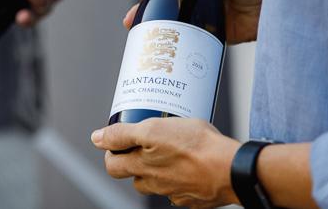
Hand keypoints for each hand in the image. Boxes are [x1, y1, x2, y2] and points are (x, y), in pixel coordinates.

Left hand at [91, 118, 239, 207]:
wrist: (231, 169)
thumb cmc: (195, 146)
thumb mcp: (153, 130)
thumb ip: (122, 135)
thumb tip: (97, 138)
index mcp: (142, 167)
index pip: (113, 166)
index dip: (112, 152)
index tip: (121, 140)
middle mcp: (155, 184)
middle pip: (135, 176)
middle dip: (135, 161)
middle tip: (148, 143)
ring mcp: (175, 192)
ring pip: (158, 183)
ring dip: (160, 170)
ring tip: (172, 150)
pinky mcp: (194, 197)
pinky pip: (181, 189)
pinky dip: (182, 178)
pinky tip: (192, 164)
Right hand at [124, 0, 264, 43]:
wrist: (272, 12)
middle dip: (145, 6)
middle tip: (133, 18)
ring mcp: (197, 11)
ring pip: (168, 17)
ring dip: (151, 24)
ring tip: (138, 32)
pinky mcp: (203, 31)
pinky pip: (182, 35)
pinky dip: (168, 40)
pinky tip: (158, 46)